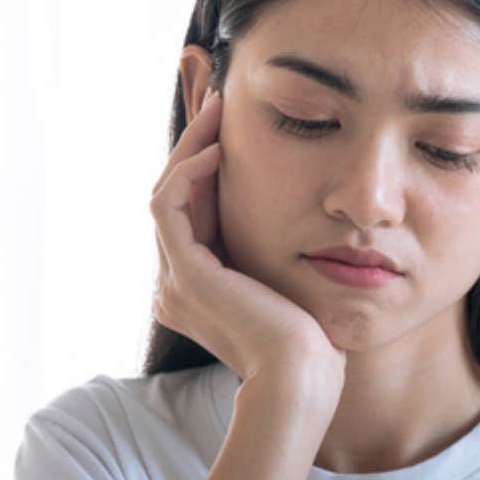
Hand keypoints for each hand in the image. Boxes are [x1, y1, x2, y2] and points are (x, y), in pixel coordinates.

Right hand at [149, 90, 343, 404]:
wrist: (301, 380)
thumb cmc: (311, 344)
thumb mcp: (292, 286)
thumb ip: (279, 257)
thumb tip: (304, 224)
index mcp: (197, 288)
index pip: (193, 211)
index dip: (207, 165)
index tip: (231, 125)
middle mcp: (177, 283)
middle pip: (175, 195)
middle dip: (195, 143)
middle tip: (218, 100)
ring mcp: (176, 279)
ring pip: (168, 192)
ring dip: (192, 146)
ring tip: (219, 110)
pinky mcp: (185, 273)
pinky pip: (170, 205)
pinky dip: (190, 172)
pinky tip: (219, 151)